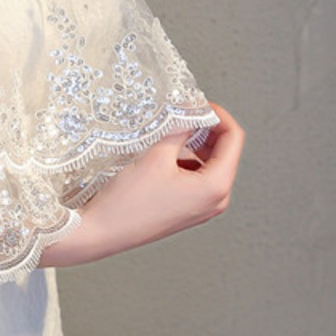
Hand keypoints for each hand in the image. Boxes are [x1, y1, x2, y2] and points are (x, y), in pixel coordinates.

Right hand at [40, 103, 243, 268]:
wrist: (101, 232)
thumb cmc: (127, 202)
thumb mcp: (156, 155)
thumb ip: (180, 127)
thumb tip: (191, 108)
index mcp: (216, 187)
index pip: (234, 139)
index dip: (218, 115)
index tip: (198, 104)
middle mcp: (216, 200)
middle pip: (225, 151)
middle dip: (206, 129)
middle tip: (182, 114)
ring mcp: (203, 208)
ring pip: (209, 164)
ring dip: (194, 145)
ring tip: (169, 135)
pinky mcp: (188, 210)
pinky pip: (197, 178)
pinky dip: (185, 161)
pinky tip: (163, 156)